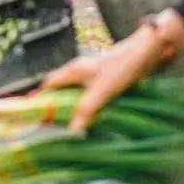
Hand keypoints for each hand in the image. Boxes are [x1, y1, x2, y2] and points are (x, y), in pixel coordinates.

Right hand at [42, 10, 183, 132]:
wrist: (144, 52)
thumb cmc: (121, 68)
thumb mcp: (102, 92)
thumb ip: (87, 110)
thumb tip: (72, 131)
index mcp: (74, 70)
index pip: (49, 84)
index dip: (41, 99)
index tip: (38, 117)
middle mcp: (79, 70)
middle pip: (61, 89)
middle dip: (58, 106)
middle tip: (57, 127)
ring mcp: (92, 73)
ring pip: (76, 92)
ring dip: (74, 107)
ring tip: (75, 125)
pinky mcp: (105, 78)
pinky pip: (89, 93)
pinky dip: (88, 104)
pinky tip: (95, 116)